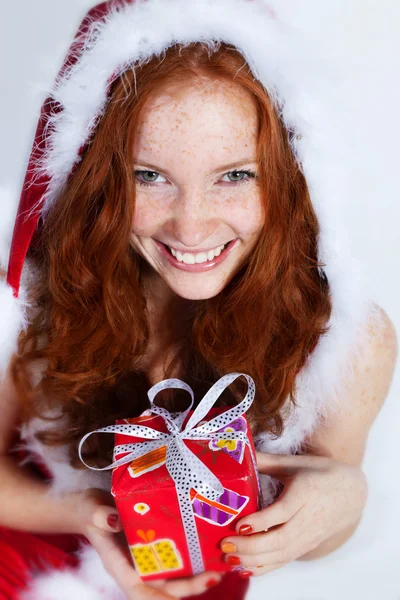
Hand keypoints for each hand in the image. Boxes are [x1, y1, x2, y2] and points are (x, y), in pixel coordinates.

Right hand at [72, 488, 221, 597]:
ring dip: (194, 575)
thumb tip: (112, 519)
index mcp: (119, 565)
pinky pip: (174, 557)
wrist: (91, 506)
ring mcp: (145, 558)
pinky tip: (208, 549)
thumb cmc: (89, 511)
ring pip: (172, 575)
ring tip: (217, 567)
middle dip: (188, 587)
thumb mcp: (92, 510)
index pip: (138, 591)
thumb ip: (100, 516)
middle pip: (163, 587)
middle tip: (212, 576)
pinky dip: (191, 556)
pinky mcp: (154, 546)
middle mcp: (135, 566)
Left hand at [220, 451, 367, 576]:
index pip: (283, 512)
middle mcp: (309, 517)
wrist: (351, 491)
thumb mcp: (294, 463)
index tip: (239, 524)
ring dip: (254, 559)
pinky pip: (286, 560)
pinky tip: (245, 567)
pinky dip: (266, 567)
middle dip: (251, 546)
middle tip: (226, 544)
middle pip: (281, 539)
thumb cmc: (319, 473)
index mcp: (306, 492)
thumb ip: (266, 461)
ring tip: (229, 557)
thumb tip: (239, 453)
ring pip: (282, 553)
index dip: (262, 521)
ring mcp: (310, 535)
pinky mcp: (308, 545)